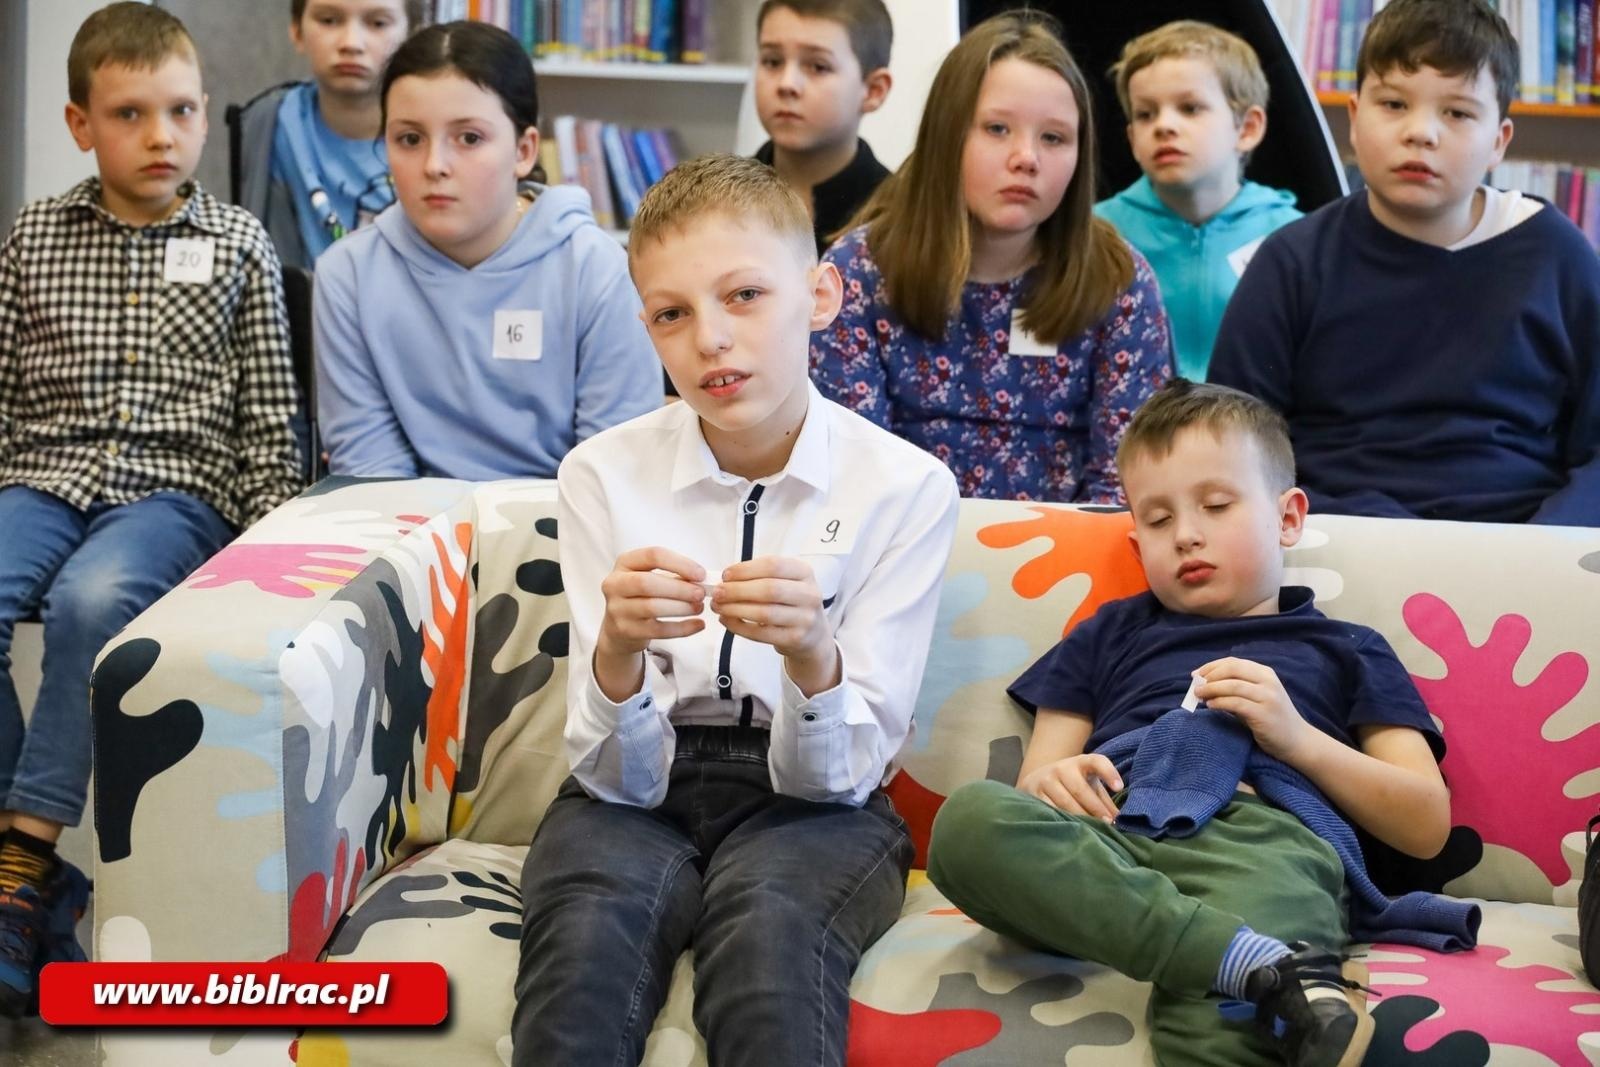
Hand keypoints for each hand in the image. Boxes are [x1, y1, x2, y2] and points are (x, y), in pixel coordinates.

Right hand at [593, 548, 705, 699]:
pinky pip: (658, 630)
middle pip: (647, 582)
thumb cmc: (641, 596)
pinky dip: (682, 628)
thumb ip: (674, 576)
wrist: (618, 628)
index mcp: (625, 563)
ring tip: (699, 607)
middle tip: (701, 593)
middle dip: (679, 588)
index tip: (700, 574)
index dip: (680, 564)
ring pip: (652, 607)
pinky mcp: (626, 631)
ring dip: (681, 608)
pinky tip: (697, 624)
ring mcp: (618, 609)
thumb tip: (702, 581)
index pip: (653, 555)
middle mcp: (615, 584)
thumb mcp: (650, 577)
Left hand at [714, 556, 838, 694]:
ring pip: (764, 613)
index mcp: (805, 572)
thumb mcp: (785, 582)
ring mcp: (805, 619)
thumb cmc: (790, 603)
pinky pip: (761, 634)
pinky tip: (726, 620)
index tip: (725, 574)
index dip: (746, 569)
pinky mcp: (795, 639)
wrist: (813, 635)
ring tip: (718, 607)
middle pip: (769, 589)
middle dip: (737, 590)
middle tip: (717, 592)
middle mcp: (810, 594)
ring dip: (735, 609)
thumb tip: (725, 579)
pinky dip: (739, 627)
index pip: (773, 565)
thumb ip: (759, 576)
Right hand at [1017, 754, 1122, 821]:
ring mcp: (1046, 779)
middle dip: (1095, 808)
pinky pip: (1050, 810)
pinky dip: (1062, 820)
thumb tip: (1119, 821)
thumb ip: (1105, 802)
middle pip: (1080, 789)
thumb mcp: (1090, 786)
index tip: (1119, 787)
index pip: (1097, 762)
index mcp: (1081, 762)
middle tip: (1107, 823)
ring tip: (1092, 830)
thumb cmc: (1073, 785)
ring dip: (1080, 817)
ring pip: (1065, 802)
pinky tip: (1072, 829)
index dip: (1108, 773)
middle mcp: (1062, 768)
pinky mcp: (1034, 793)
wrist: (1038, 779)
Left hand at [1192, 657, 1311, 762]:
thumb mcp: (1256, 698)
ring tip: (1198, 695)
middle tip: (1195, 686)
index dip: (1212, 666)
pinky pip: (1236, 704)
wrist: (1298, 742)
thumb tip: (1204, 685)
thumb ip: (1236, 689)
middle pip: (1232, 669)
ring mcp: (1268, 698)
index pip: (1234, 662)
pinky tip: (1210, 706)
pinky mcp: (1264, 714)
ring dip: (1211, 689)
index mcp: (1265, 673)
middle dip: (1210, 676)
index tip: (1196, 675)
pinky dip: (1220, 702)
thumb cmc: (1272, 720)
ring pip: (1232, 685)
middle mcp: (1268, 682)